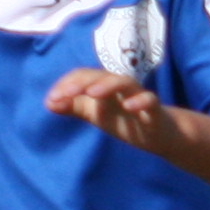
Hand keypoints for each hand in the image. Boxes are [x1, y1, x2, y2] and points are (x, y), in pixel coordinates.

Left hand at [43, 67, 171, 146]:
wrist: (161, 134)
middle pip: (100, 75)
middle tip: (63, 95)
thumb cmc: (127, 119)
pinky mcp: (155, 110)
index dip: (66, 84)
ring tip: (91, 93)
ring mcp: (138, 96)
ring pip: (124, 82)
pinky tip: (129, 107)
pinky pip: (150, 100)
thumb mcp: (96, 114)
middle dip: (81, 83)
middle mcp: (119, 87)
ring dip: (107, 85)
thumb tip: (48, 102)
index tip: (52, 99)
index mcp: (104, 86)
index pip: (83, 75)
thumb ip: (74, 107)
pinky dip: (140, 101)